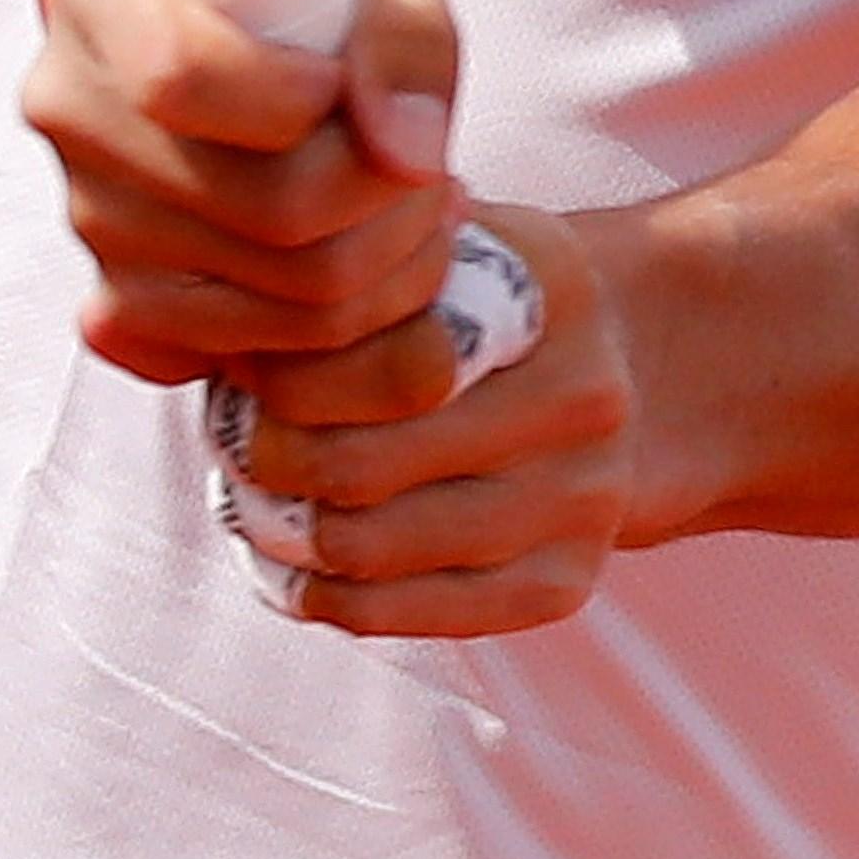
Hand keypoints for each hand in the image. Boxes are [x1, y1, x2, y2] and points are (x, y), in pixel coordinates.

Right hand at [21, 0, 467, 383]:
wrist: (243, 28)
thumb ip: (404, 33)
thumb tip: (405, 154)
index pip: (183, 76)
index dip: (304, 101)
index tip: (352, 85)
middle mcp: (71, 108)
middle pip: (266, 212)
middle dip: (392, 203)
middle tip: (435, 169)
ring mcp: (88, 219)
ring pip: (278, 304)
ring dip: (388, 269)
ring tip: (415, 207)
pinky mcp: (116, 307)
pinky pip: (248, 362)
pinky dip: (336, 331)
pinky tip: (359, 257)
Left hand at [214, 199, 640, 637]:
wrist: (628, 373)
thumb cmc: (492, 300)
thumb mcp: (450, 244)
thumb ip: (366, 262)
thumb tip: (235, 318)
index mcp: (548, 294)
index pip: (380, 355)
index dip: (283, 370)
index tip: (238, 364)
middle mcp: (582, 400)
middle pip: (364, 464)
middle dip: (267, 457)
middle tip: (230, 438)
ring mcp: (582, 502)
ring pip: (374, 548)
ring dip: (284, 532)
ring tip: (250, 496)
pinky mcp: (565, 583)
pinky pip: (412, 614)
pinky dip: (328, 597)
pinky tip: (294, 564)